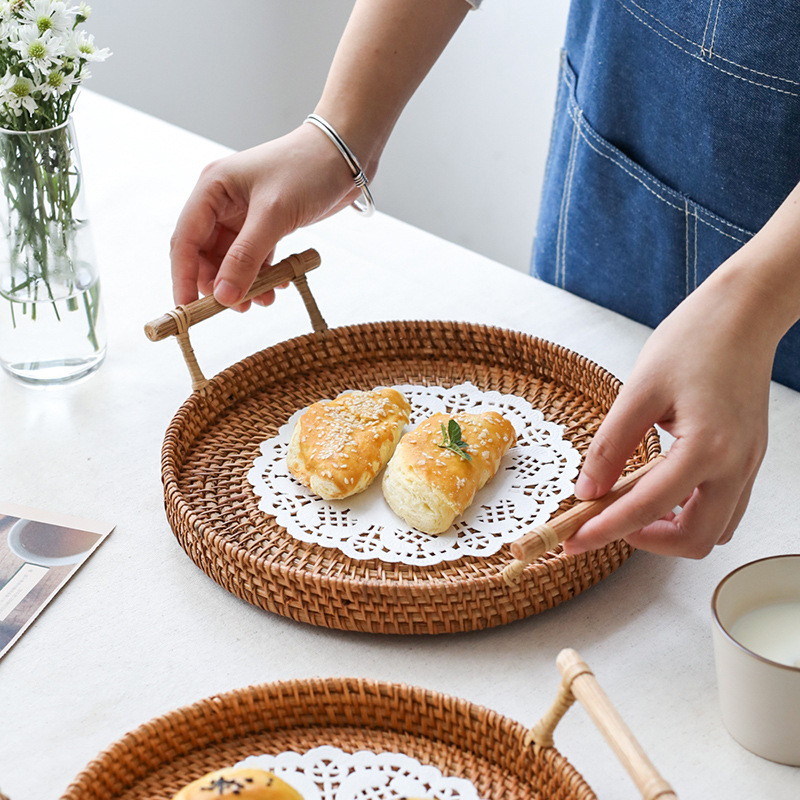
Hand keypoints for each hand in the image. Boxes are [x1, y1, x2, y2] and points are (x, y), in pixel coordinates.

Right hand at [169, 123, 362, 309]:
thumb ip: (246, 258)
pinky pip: (255, 258)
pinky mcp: (265, 224)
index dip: (184, 277)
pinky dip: (264, 274)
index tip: (188, 310)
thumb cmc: (307, 170)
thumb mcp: (274, 215)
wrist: (345, 155)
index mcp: (211, 189)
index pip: (185, 240)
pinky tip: (281, 283)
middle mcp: (221, 202)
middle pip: (206, 255)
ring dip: (245, 283)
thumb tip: (223, 297)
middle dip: (220, 284)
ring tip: (267, 300)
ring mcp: (243, 214)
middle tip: (241, 308)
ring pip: (232, 261)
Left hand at [563, 264, 775, 558]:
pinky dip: (690, 512)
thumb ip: (611, 445)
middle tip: (606, 522)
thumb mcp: (639, 391)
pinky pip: (724, 507)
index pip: (649, 508)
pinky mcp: (748, 459)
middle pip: (694, 540)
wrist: (745, 314)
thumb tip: (587, 489)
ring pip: (714, 531)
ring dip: (670, 530)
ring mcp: (747, 466)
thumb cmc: (694, 341)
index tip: (573, 541)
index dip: (605, 530)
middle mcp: (735, 466)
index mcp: (707, 447)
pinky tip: (659, 490)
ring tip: (631, 506)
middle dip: (646, 541)